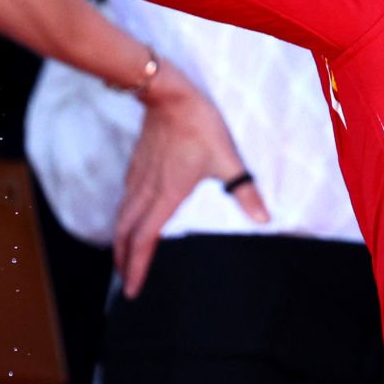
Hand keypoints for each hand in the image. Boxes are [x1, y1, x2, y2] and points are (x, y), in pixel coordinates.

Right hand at [111, 60, 266, 297]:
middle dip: (123, 262)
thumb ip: (244, 190)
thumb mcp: (227, 158)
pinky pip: (124, 200)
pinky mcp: (136, 165)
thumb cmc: (197, 125)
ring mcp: (138, 177)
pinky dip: (123, 219)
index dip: (136, 267)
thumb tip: (263, 217)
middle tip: (124, 282)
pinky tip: (130, 219)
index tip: (132, 289)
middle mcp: (146, 191)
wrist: (169, 94)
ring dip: (120, 242)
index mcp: (165, 195)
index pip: (144, 240)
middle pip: (125, 235)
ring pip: (122, 218)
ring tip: (123, 258)